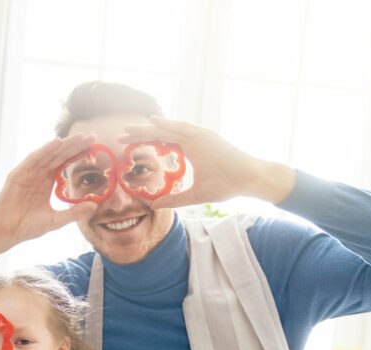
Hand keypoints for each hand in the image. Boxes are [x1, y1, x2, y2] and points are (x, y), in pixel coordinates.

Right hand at [0, 135, 100, 257]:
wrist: (7, 233)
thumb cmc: (28, 226)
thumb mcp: (55, 220)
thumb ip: (73, 213)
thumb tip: (94, 206)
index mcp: (47, 182)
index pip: (65, 164)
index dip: (79, 155)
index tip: (95, 148)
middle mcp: (38, 174)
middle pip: (59, 155)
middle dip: (75, 145)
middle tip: (92, 136)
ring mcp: (28, 173)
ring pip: (48, 154)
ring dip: (63, 145)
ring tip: (79, 137)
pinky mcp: (17, 175)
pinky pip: (33, 160)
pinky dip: (44, 150)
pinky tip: (56, 143)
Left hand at [118, 117, 296, 208]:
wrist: (250, 180)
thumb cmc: (228, 186)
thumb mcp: (196, 195)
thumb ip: (175, 199)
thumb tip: (154, 206)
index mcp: (191, 149)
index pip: (163, 144)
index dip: (145, 144)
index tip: (126, 147)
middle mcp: (194, 139)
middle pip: (161, 134)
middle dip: (140, 134)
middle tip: (119, 135)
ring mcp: (200, 136)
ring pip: (168, 129)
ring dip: (148, 128)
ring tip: (129, 129)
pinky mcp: (206, 137)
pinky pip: (183, 129)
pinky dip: (167, 125)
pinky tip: (152, 122)